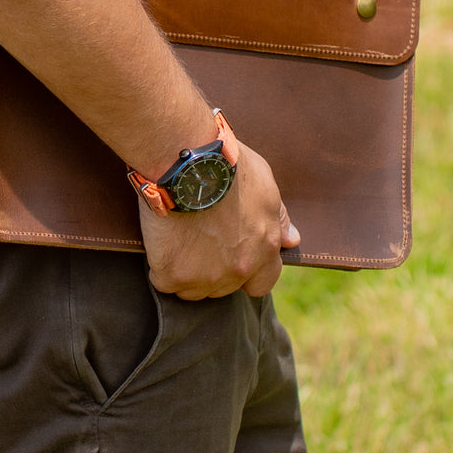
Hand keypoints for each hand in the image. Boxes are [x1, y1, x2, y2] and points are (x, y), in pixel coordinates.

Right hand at [139, 144, 300, 300]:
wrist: (186, 161)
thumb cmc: (227, 167)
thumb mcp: (264, 185)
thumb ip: (278, 218)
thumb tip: (292, 241)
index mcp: (265, 248)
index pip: (261, 283)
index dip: (246, 273)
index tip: (230, 257)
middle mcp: (239, 269)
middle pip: (224, 288)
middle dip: (213, 270)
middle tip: (197, 241)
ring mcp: (206, 276)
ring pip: (193, 291)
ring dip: (186, 273)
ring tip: (178, 242)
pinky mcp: (174, 275)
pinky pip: (164, 283)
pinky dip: (160, 267)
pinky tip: (161, 244)